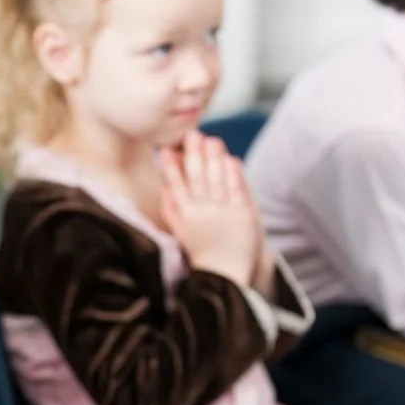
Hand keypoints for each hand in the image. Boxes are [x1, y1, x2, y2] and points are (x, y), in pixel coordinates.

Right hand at [159, 131, 257, 285]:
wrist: (223, 270)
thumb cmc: (197, 245)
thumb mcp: (176, 225)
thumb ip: (168, 200)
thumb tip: (164, 172)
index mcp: (182, 214)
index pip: (174, 184)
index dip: (171, 164)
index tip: (168, 148)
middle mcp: (200, 212)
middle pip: (195, 176)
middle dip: (193, 153)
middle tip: (192, 134)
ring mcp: (221, 212)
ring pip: (216, 178)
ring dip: (213, 156)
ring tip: (211, 139)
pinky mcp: (241, 214)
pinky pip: (235, 188)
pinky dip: (232, 172)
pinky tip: (229, 158)